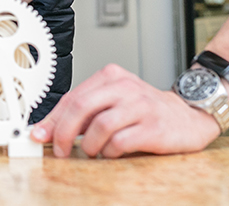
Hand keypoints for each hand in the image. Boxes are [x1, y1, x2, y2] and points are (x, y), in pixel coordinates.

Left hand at [30, 64, 221, 158]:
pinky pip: (120, 142)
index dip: (52, 119)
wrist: (188, 116)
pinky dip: (110, 152)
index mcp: (111, 76)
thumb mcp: (112, 103)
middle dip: (64, 133)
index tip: (39, 135)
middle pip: (81, 108)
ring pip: (99, 126)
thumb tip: (47, 130)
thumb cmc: (145, 110)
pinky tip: (113, 152)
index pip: (72, 97)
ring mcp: (140, 106)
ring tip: (93, 152)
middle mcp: (125, 87)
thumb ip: (83, 113)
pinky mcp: (153, 127)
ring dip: (89, 146)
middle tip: (61, 150)